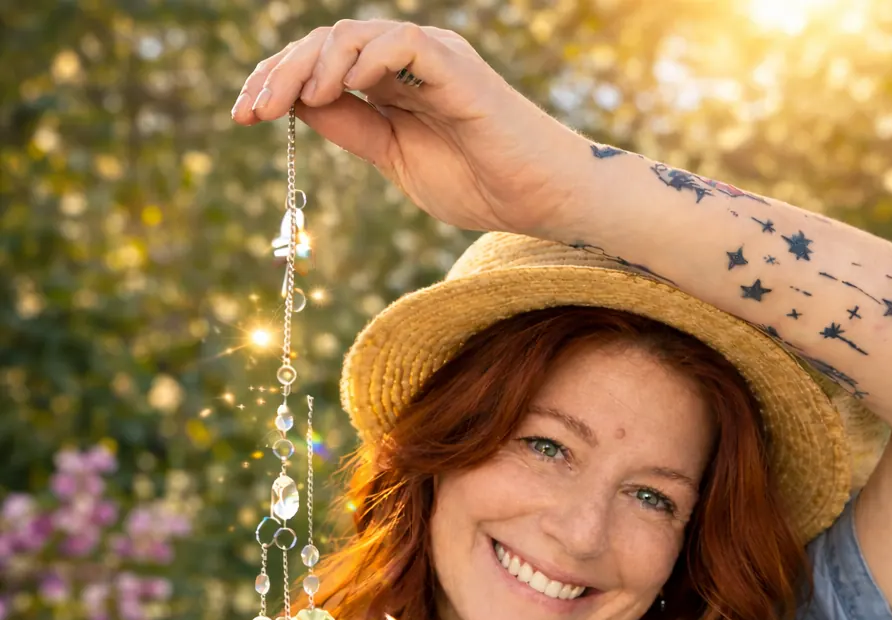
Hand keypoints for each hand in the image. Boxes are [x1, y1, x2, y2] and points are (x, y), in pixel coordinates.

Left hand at [231, 19, 585, 236]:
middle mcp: (406, 62)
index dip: (278, 83)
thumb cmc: (479, 184)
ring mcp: (431, 58)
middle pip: (327, 45)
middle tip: (248, 109)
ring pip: (355, 36)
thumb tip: (298, 106)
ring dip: (312, 65)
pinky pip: (402, 43)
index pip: (322, 66)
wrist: (539, 200)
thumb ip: (353, 129)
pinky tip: (337, 88)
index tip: (242, 114)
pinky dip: (364, 60)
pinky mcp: (456, 66)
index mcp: (391, 84)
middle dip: (279, 72)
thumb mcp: (395, 160)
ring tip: (287, 101)